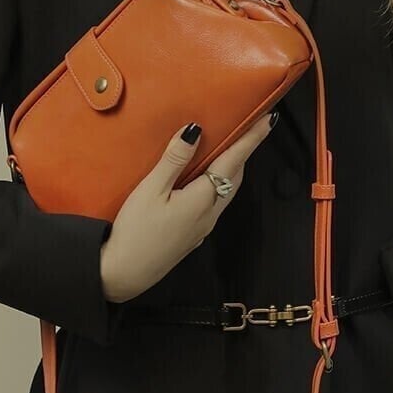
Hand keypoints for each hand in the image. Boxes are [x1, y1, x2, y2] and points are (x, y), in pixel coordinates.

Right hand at [100, 111, 278, 302]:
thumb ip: (174, 160)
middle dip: (245, 151)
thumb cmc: (135, 232)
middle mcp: (210, 213)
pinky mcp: (193, 234)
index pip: (233, 160)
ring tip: (230, 147)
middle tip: (251, 128)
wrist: (124, 274)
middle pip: (235, 176)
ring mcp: (203, 226)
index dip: (251, 138)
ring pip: (226, 190)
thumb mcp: (151, 190)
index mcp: (203, 198)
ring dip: (233, 167)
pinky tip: (205, 177)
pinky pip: (215, 202)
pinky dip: (218, 182)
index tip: (269, 119)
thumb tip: (195, 131)